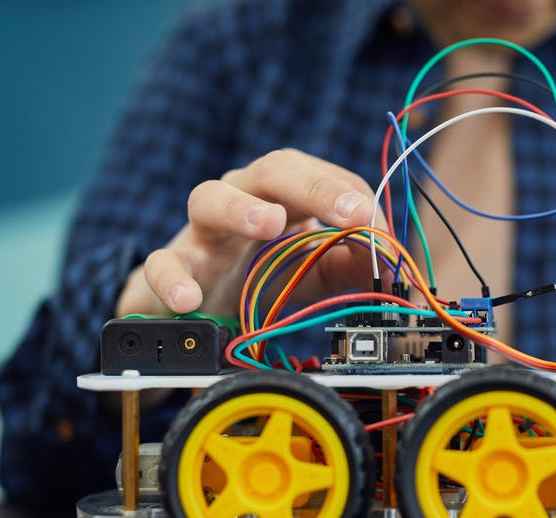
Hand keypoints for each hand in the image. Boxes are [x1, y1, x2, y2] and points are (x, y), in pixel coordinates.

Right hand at [116, 149, 381, 317]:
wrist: (197, 308)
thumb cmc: (257, 277)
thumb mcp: (314, 271)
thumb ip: (352, 265)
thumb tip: (392, 264)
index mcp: (281, 196)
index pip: (319, 175)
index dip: (350, 195)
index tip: (378, 224)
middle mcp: (241, 200)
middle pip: (273, 171)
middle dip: (315, 187)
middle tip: (350, 212)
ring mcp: (201, 232)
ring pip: (209, 198)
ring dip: (241, 208)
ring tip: (267, 224)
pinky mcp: (172, 266)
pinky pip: (163, 264)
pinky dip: (172, 278)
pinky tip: (189, 298)